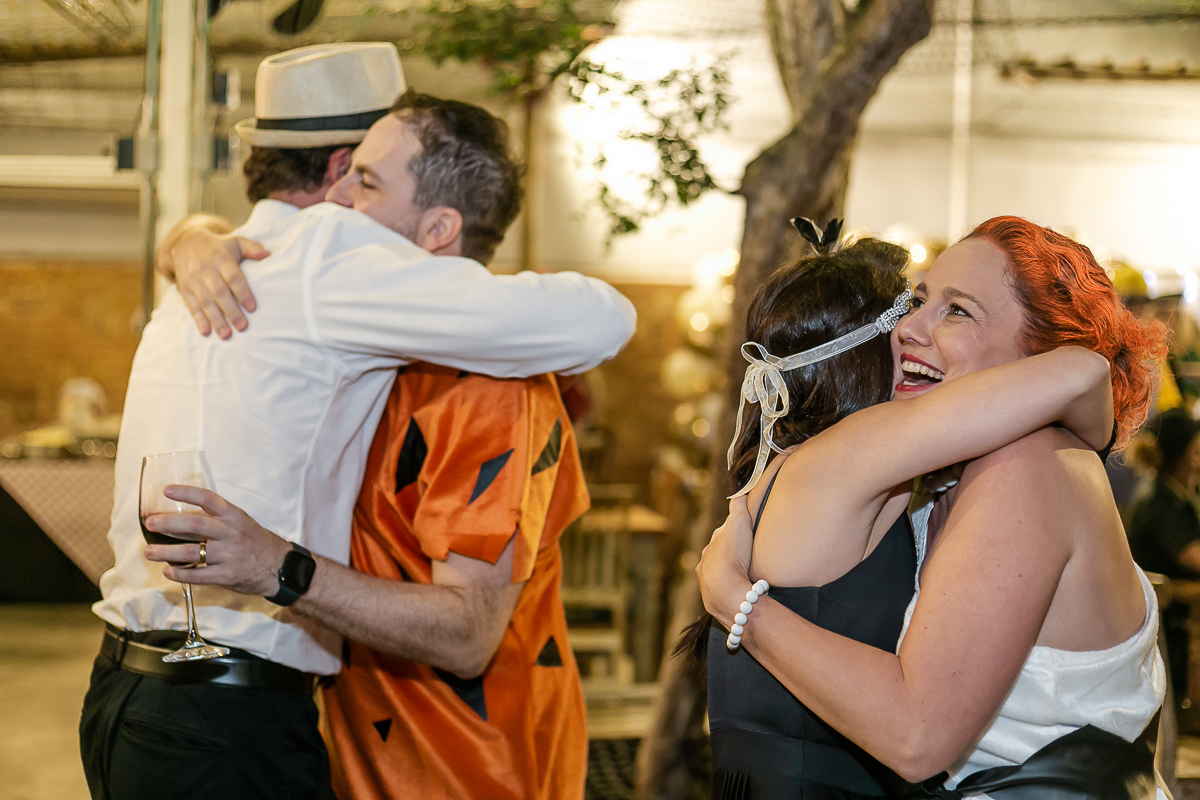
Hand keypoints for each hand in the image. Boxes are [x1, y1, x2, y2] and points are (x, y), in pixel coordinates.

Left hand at [143, 485, 291, 596]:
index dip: (187, 493)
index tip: (167, 490)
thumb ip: (216, 519)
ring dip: (165, 552)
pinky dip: (179, 574)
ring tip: (149, 552)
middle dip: (168, 524)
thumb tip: (180, 516)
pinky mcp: (226, 575)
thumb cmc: (253, 541)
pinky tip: (167, 572)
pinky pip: (197, 575)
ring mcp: (228, 555)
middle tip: (150, 523)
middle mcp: (230, 534)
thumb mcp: (240, 522)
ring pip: (190, 552)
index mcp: (234, 516)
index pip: (208, 499)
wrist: (277, 566)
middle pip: (195, 526)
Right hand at [166, 228, 268, 338]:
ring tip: (227, 335)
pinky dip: (198, 319)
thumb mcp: (236, 242)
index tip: (252, 308)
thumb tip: (269, 255)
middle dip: (231, 311)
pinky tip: (206, 332)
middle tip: (243, 327)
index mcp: (222, 259)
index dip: (243, 293)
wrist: (185, 243)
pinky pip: (191, 305)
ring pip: (205, 302)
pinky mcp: (184, 289)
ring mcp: (194, 281)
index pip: (233, 277)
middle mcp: (206, 270)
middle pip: (219, 292)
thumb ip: (252, 248)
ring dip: (216, 320)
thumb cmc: (219, 247)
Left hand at [696, 496, 754, 628]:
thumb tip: (740, 492)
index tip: (746, 531)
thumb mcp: (739, 524)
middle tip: (745, 554)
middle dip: (729, 552)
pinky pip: (718, 589)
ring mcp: (705, 578)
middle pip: (718, 551)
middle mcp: (705, 559)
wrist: (725, 591)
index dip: (735, 531)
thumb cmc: (733, 556)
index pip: (723, 532)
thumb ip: (739, 506)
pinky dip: (726, 587)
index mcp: (713, 543)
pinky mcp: (709, 596)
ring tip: (741, 574)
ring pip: (715, 571)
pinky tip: (734, 589)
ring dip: (727, 571)